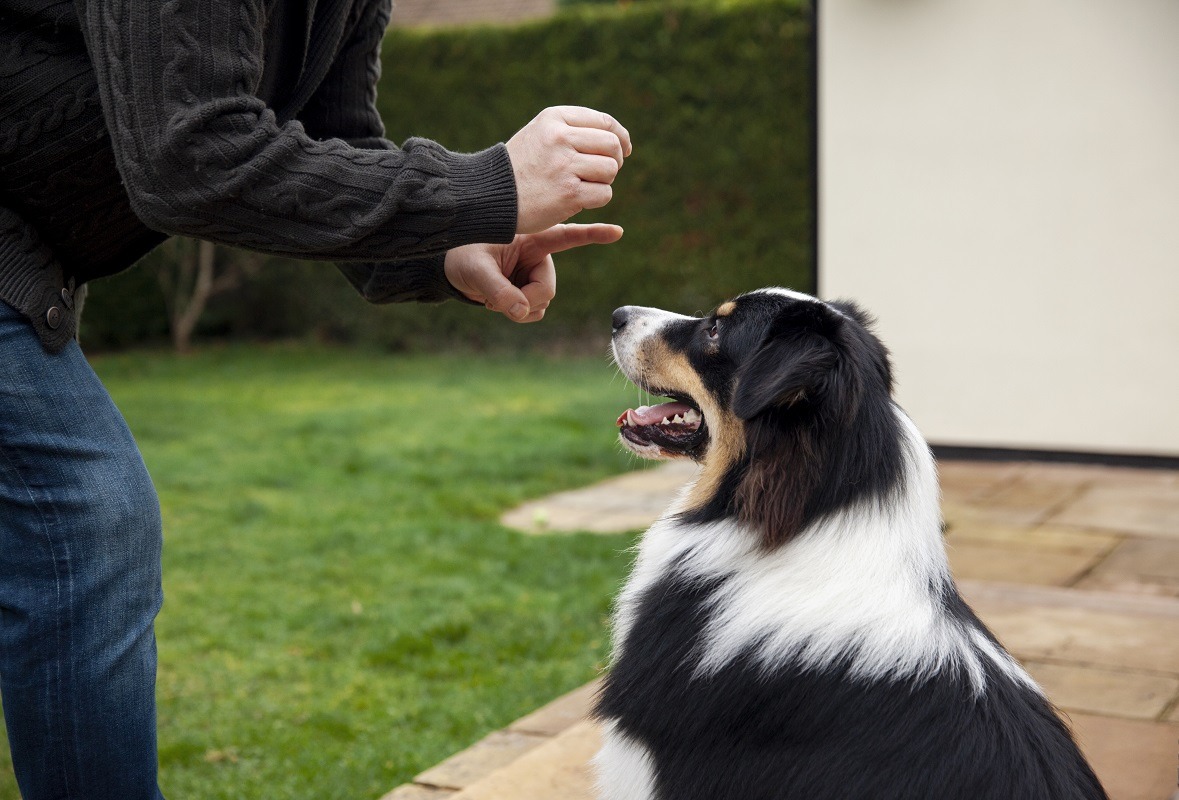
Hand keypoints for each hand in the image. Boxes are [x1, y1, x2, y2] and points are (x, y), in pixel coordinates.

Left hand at [444, 223, 623, 321]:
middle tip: (497, 302)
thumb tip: (521, 312)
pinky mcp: (527, 290)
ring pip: (542, 303)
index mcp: (531, 238)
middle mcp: (537, 256)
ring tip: (492, 297)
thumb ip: (497, 291)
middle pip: (547, 289)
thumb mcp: (475, 270)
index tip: (618, 232)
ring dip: (519, 308)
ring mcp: (533, 274)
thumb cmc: (460, 255)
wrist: (449, 268)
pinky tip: (497, 303)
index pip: (567, 235)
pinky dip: (517, 313)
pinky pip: (533, 311)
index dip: (593, 234)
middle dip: (526, 301)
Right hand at [506, 106, 632, 233]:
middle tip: (602, 173)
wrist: (490, 195)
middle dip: (615, 160)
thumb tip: (620, 140)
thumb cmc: (520, 167)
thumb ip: (573, 130)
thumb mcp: (541, 134)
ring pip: (610, 170)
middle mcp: (560, 138)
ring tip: (583, 186)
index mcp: (554, 118)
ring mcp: (564, 166)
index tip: (624, 150)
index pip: (605, 122)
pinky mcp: (568, 193)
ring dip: (603, 181)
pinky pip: (604, 194)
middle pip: (612, 145)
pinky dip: (597, 199)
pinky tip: (578, 200)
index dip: (621, 137)